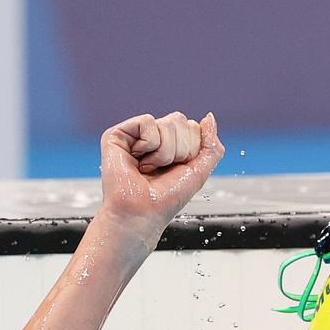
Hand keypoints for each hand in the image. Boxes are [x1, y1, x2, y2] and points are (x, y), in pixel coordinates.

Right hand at [97, 112, 224, 236]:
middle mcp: (154, 137)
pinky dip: (149, 144)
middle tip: (163, 170)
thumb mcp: (199, 171)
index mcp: (172, 144)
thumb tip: (209, 116)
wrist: (142, 213)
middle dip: (180, 150)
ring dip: (165, 152)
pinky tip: (138, 160)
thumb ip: (211, 145)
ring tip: (149, 168)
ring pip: (167, 123)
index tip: (178, 169)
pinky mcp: (118, 134)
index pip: (193, 127)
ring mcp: (135, 135)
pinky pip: (148, 121)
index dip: (192, 150)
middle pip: (180, 121)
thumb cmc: (168, 198)